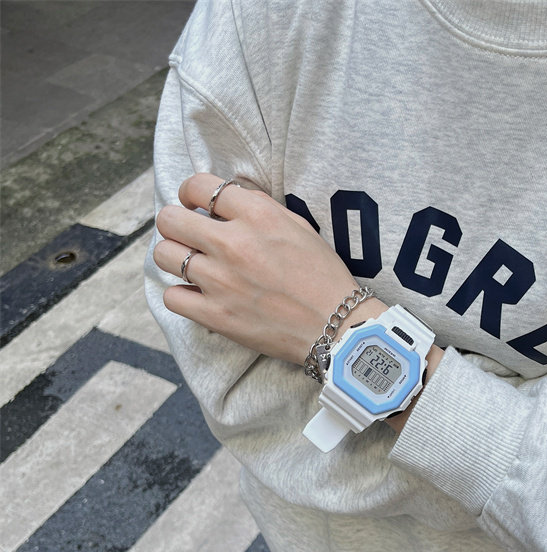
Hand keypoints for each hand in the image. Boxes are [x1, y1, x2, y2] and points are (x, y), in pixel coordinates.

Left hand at [153, 174, 386, 364]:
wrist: (336, 325)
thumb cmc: (322, 276)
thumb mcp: (298, 227)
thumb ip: (260, 208)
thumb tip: (227, 199)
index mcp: (256, 215)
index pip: (197, 186)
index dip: (190, 193)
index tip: (195, 206)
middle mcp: (234, 243)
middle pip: (170, 219)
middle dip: (176, 224)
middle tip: (189, 236)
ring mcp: (221, 281)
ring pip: (164, 255)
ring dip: (175, 257)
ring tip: (193, 265)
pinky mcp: (216, 315)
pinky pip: (171, 296)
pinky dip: (181, 294)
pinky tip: (197, 294)